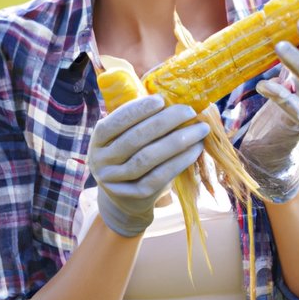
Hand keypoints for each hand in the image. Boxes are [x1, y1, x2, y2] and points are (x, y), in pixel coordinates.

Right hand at [88, 95, 209, 236]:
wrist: (126, 200)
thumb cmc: (131, 158)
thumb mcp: (125, 139)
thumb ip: (142, 122)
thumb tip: (174, 99)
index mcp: (98, 140)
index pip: (117, 121)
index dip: (139, 109)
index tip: (162, 100)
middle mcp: (101, 160)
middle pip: (136, 138)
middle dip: (165, 122)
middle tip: (190, 112)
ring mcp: (116, 180)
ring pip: (148, 157)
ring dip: (178, 141)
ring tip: (200, 130)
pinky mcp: (135, 194)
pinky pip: (160, 176)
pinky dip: (180, 161)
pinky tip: (196, 149)